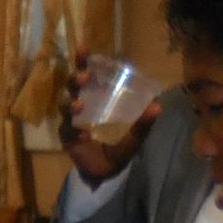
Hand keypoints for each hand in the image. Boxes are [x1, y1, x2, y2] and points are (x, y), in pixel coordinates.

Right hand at [58, 47, 159, 185]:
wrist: (107, 174)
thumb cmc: (119, 150)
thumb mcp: (135, 136)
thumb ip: (144, 123)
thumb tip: (157, 105)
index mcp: (97, 99)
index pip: (89, 76)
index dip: (84, 62)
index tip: (83, 48)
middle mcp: (82, 106)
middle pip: (72, 86)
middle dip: (75, 79)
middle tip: (83, 77)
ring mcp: (72, 121)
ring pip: (64, 105)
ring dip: (70, 102)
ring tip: (78, 104)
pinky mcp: (66, 138)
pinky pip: (67, 129)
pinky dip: (73, 129)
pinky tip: (82, 134)